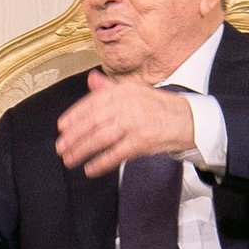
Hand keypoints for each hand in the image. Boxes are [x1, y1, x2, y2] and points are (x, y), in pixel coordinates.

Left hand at [55, 70, 195, 177]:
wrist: (188, 120)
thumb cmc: (159, 107)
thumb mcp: (135, 92)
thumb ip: (111, 88)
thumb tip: (92, 79)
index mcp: (123, 91)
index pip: (92, 102)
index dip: (74, 115)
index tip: (62, 126)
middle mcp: (126, 105)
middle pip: (92, 121)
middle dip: (73, 136)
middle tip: (60, 147)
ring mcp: (133, 123)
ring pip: (100, 138)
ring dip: (82, 150)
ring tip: (69, 160)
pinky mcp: (141, 141)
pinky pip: (115, 154)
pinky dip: (101, 163)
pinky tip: (90, 169)